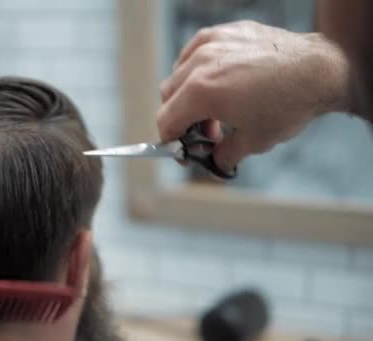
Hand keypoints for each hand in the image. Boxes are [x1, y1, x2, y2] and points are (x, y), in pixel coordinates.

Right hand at [157, 20, 349, 170]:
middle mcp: (200, 63)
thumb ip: (222, 155)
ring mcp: (212, 43)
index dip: (171, 141)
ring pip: (179, 73)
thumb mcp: (252, 141)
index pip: (166, 120)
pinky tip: (217, 81)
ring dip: (188, 94)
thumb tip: (214, 162)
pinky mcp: (226, 32)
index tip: (183, 151)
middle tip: (205, 134)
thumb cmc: (288, 104)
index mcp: (201, 91)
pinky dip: (198, 69)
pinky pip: (196, 51)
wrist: (320, 70)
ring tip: (215, 109)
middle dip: (182, 120)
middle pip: (168, 97)